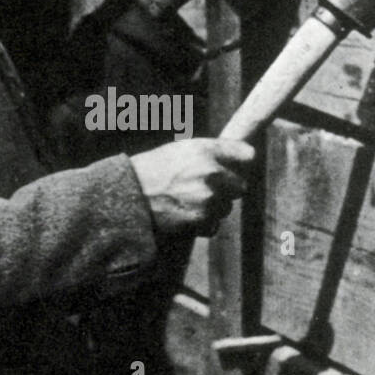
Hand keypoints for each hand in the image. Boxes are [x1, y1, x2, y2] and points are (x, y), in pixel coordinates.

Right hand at [129, 138, 255, 236]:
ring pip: (226, 208)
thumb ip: (209, 154)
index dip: (241, 162)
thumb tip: (235, 161)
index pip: (247, 154)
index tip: (236, 167)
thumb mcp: (179, 150)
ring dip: (212, 208)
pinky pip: (214, 225)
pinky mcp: (202, 220)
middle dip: (226, 190)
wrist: (127, 198)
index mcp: (205, 150)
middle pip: (240, 186)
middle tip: (203, 189)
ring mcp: (208, 198)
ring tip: (186, 202)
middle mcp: (211, 172)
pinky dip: (202, 224)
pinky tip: (182, 215)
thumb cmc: (150, 171)